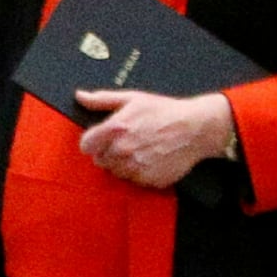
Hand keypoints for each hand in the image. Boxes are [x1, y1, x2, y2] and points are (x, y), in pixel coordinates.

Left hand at [76, 87, 236, 190]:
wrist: (196, 128)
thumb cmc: (165, 112)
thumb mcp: (132, 99)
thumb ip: (102, 100)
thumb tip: (80, 96)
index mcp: (114, 130)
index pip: (86, 146)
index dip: (93, 142)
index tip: (101, 140)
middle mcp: (122, 151)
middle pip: (101, 160)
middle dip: (109, 152)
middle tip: (127, 142)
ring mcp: (136, 167)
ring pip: (117, 172)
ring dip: (123, 164)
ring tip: (141, 150)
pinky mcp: (149, 180)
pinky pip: (135, 180)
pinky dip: (140, 172)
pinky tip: (151, 159)